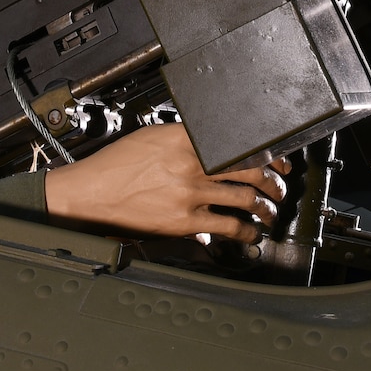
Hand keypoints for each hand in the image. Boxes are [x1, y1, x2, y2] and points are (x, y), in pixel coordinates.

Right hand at [43, 123, 291, 240]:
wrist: (91, 193)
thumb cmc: (116, 166)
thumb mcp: (151, 137)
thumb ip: (184, 138)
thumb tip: (211, 141)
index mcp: (184, 138)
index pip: (237, 143)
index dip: (265, 153)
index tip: (276, 159)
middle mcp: (191, 163)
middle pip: (249, 169)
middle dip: (272, 180)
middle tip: (279, 186)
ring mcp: (189, 193)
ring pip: (244, 198)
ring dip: (265, 206)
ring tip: (270, 210)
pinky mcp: (184, 220)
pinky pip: (226, 226)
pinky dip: (245, 231)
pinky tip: (251, 233)